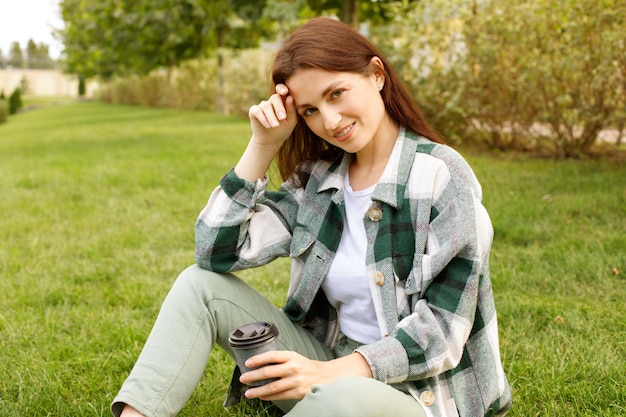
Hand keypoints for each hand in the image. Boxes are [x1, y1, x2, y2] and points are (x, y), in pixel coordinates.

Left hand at [240, 351, 372, 401]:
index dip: (258, 359)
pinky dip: (268, 397)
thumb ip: (280, 360)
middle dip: (253, 376)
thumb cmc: (305, 366)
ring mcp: (296, 381)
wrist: (325, 377)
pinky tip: (261, 397)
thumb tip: (257, 364)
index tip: (247, 363)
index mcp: (292, 356)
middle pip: (269, 372)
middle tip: (243, 378)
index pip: (272, 356)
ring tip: (248, 393)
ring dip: (258, 391)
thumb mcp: (294, 357)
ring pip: (272, 387)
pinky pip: (279, 396)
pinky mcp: (298, 393)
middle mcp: (293, 367)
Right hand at [248, 84, 297, 147]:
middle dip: (279, 107)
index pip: (281, 90)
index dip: (282, 88)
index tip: (285, 92)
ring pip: (266, 106)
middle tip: (282, 118)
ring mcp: (262, 106)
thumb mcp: (291, 121)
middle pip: (275, 98)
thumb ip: (291, 110)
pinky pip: (257, 111)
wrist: (271, 141)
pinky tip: (268, 125)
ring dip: (271, 116)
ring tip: (275, 126)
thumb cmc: (283, 129)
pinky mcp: (254, 112)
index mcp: (282, 101)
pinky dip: (263, 118)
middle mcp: (271, 101)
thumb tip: (290, 97)